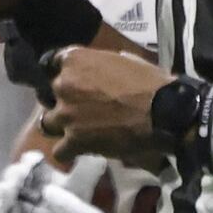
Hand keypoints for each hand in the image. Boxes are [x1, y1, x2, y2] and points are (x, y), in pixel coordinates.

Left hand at [40, 45, 172, 172]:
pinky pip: (59, 150)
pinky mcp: (73, 140)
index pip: (52, 63)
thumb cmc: (151, 83)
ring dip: (61, 126)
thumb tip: (104, 71)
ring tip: (77, 131)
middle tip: (82, 108)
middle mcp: (63, 85)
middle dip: (64, 100)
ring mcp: (66, 114)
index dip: (63, 74)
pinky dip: (68, 151)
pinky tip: (80, 150)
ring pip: (48, 122)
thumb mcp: (126, 61)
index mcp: (75, 60)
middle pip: (50, 94)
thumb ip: (103, 65)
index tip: (71, 81)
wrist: (164, 113)